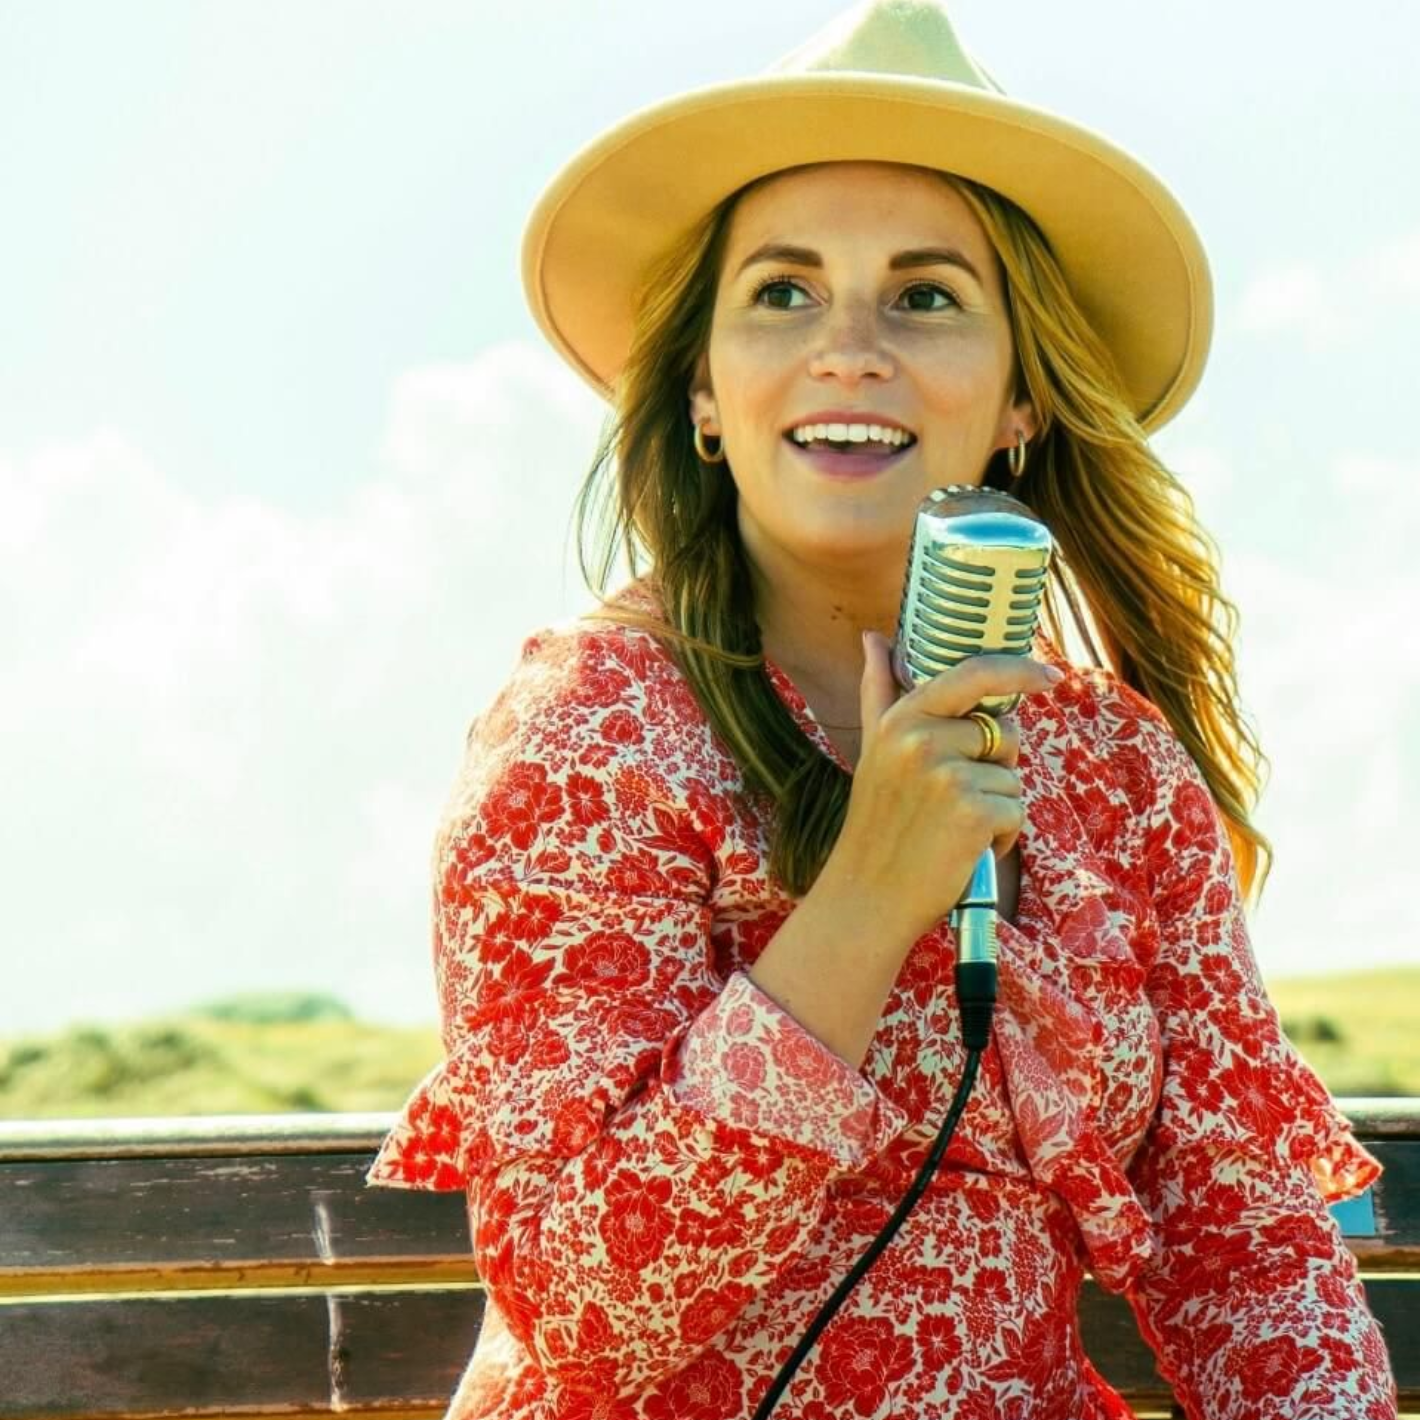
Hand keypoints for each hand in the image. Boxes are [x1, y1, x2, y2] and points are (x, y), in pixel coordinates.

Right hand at [817, 629, 1061, 945]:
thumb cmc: (876, 824)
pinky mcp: (973, 812)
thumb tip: (872, 637)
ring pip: (1013, 776)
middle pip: (1004, 734)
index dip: (1016, 670)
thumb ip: (878, 691)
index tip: (1048, 675)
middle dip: (995, 768)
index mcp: (901, 719)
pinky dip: (1003, 836)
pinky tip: (967, 850)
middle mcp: (922, 739)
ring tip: (953, 830)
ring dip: (997, 807)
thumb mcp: (873, 750)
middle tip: (953, 801)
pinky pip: (1017, 810)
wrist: (867, 896)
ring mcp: (948, 775)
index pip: (972, 675)